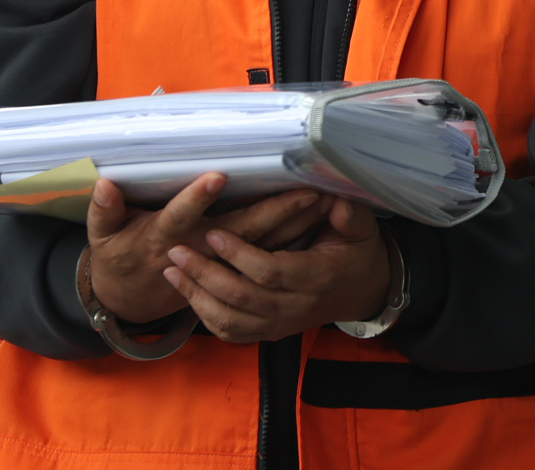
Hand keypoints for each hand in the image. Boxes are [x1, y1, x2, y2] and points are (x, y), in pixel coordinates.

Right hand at [85, 173, 331, 325]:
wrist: (131, 297)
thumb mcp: (103, 237)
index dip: (196, 199)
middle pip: (239, 234)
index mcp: (162, 238)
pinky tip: (314, 221)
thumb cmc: (118, 256)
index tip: (217, 176)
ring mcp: (218, 265)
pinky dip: (290, 240)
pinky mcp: (232, 271)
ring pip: (260, 246)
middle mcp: (197, 252)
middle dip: (272, 211)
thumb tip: (104, 184)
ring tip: (320, 198)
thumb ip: (104, 211)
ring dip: (291, 225)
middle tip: (302, 189)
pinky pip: (266, 256)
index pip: (180, 217)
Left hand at [162, 197, 390, 343]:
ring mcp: (280, 324)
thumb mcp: (363, 230)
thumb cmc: (358, 254)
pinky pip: (232, 334)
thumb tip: (332, 199)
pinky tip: (187, 293)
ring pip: (230, 321)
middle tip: (176, 248)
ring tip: (171, 270)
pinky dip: (206, 317)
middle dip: (205, 274)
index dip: (239, 254)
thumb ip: (349, 215)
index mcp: (316, 278)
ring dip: (196, 297)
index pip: (270, 272)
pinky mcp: (270, 333)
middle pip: (242, 298)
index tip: (213, 232)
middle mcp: (295, 307)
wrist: (363, 292)